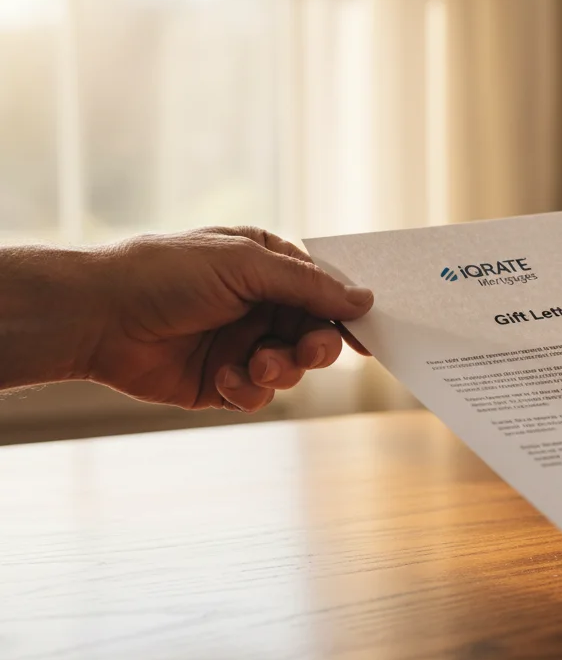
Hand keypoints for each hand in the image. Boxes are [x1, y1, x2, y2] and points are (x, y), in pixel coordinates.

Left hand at [77, 226, 372, 411]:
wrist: (97, 317)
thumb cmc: (166, 273)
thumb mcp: (245, 265)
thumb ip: (308, 285)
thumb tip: (364, 299)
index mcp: (266, 267)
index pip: (323, 291)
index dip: (346, 313)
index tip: (366, 335)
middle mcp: (258, 306)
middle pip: (315, 333)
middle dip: (316, 346)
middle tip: (308, 350)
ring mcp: (240, 344)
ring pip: (291, 369)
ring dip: (280, 369)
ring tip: (253, 363)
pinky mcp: (221, 381)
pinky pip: (257, 394)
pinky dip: (246, 389)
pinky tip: (222, 377)